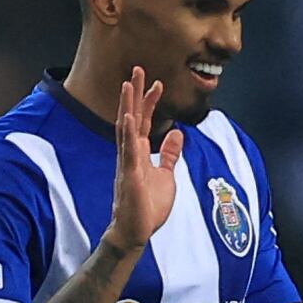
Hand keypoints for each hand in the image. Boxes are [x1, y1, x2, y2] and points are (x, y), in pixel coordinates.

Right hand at [105, 67, 183, 252]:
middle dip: (135, 94)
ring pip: (126, 129)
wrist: (135, 232)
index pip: (143, 122)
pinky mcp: (129, 176)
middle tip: (137, 69)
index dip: (149, 102)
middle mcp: (130, 154)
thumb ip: (169, 154)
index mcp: (139, 154)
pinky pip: (127, 151)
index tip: (156, 82)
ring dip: (128, 106)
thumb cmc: (148, 207)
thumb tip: (176, 133)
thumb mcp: (166, 175)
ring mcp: (127, 164)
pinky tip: (128, 116)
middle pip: (132, 118)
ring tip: (129, 85)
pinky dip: (128, 133)